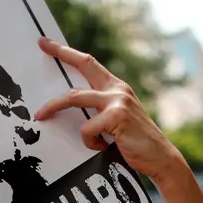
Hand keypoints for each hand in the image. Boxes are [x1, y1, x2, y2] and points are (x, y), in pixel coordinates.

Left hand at [34, 38, 183, 181]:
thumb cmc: (135, 144)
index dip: (68, 52)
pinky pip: (86, 129)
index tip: (48, 43)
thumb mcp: (116, 120)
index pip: (89, 63)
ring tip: (41, 116)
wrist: (161, 159)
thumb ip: (99, 110)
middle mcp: (118, 89)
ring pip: (74, 98)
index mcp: (117, 88)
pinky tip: (103, 147)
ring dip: (54, 107)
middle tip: (41, 43)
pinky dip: (89, 142)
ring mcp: (118, 101)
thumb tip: (69, 109)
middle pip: (84, 65)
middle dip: (60, 53)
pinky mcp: (117, 117)